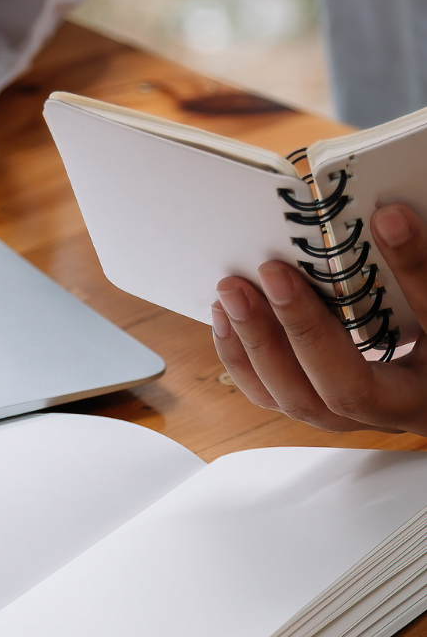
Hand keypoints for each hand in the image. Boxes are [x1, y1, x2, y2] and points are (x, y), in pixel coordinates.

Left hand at [212, 204, 426, 434]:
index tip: (281, 271)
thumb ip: (419, 272)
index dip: (312, 330)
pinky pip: (274, 391)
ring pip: (289, 399)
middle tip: (252, 279)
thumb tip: (387, 219)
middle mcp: (382, 416)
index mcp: (416, 402)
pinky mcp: (322, 395)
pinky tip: (228, 317)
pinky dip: (244, 356)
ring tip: (230, 296)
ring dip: (251, 346)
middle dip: (275, 336)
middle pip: (318, 398)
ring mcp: (349, 411)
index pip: (356, 383)